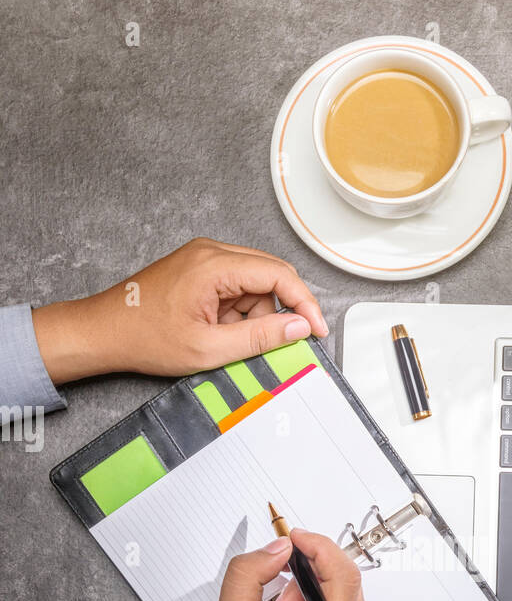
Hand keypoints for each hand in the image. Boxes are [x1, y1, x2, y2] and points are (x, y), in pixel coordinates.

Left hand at [31, 237, 328, 385]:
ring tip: (227, 339)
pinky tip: (219, 330)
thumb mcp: (209, 349)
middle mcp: (211, 251)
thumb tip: (299, 327)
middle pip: (271, 274)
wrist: (104, 331)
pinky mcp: (199, 268)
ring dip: (255, 313)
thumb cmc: (145, 338)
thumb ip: (260, 337)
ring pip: (255, 281)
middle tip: (273, 343)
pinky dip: (239, 310)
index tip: (316, 330)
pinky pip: (236, 284)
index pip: (279, 274)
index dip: (305, 304)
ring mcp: (204, 257)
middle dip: (278, 311)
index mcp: (214, 265)